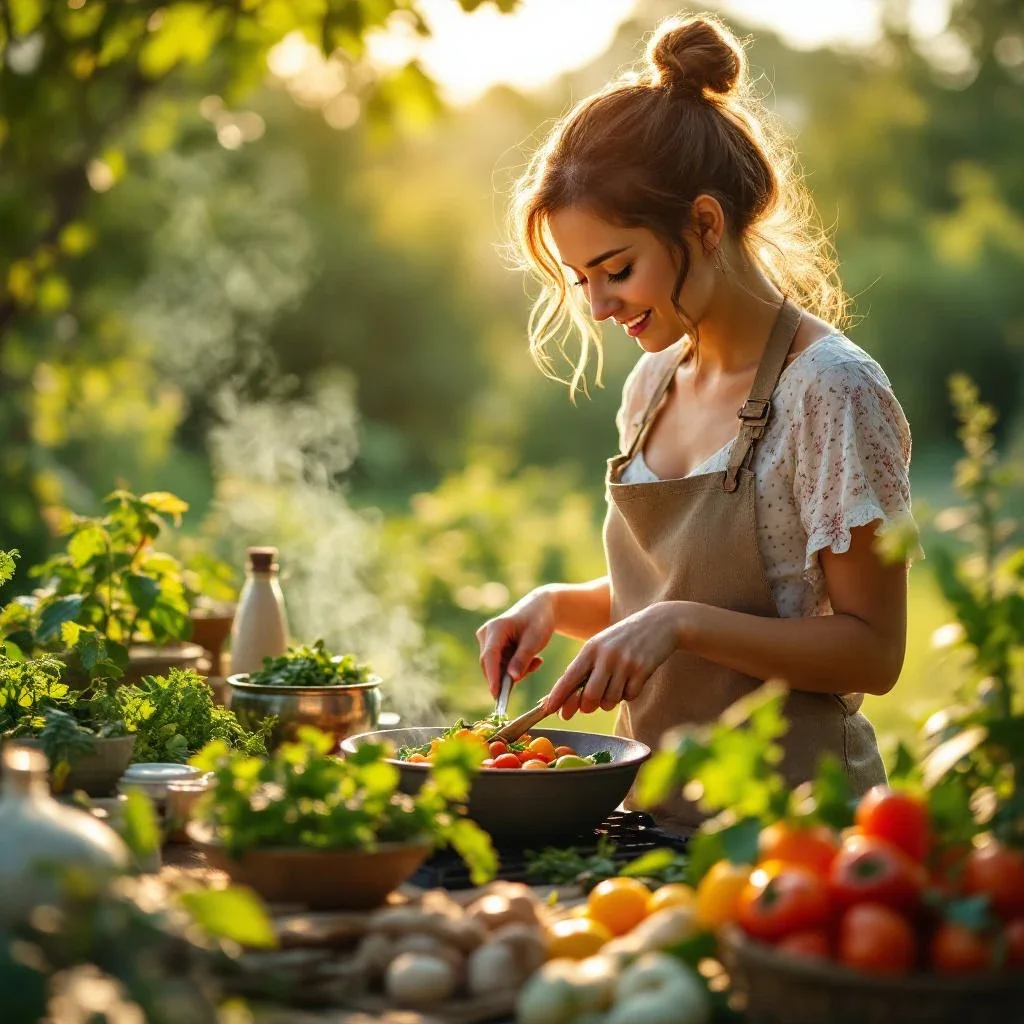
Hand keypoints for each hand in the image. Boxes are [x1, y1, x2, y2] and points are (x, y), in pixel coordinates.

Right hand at [476, 587, 556, 696]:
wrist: (540, 608)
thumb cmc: (539, 621)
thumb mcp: (535, 640)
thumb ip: (523, 659)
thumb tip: (512, 678)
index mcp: (496, 628)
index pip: (490, 656)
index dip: (493, 677)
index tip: (497, 695)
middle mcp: (487, 633)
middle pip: (491, 664)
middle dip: (508, 675)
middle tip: (532, 669)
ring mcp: (487, 639)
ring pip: (497, 666)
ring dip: (515, 670)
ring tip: (535, 660)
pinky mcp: (492, 645)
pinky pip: (500, 664)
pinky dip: (515, 666)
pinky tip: (532, 659)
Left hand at [544, 602, 683, 717]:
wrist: (659, 623)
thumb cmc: (623, 639)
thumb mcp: (601, 646)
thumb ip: (586, 668)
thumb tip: (569, 699)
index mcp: (591, 648)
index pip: (569, 677)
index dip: (558, 697)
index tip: (548, 710)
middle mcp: (605, 656)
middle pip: (589, 697)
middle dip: (588, 706)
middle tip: (591, 704)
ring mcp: (625, 663)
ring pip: (610, 700)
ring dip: (610, 700)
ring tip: (616, 685)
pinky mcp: (643, 670)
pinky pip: (629, 696)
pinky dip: (629, 694)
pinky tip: (632, 679)